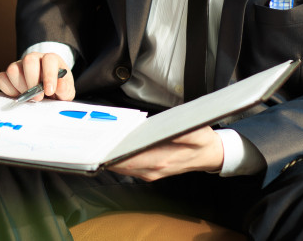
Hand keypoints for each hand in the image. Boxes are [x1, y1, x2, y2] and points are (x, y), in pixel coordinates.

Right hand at [0, 52, 73, 100]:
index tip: (49, 91)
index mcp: (51, 60)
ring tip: (29, 97)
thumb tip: (59, 85)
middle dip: (32, 81)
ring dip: (20, 87)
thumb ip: (65, 89)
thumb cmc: (57, 91)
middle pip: (28, 60)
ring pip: (13, 69)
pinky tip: (18, 95)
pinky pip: (1, 78)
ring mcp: (19, 65)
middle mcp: (34, 59)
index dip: (49, 75)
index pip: (49, 59)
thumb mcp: (66, 92)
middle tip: (38, 98)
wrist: (48, 94)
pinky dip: (8, 90)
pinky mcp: (8, 75)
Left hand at [107, 126, 222, 180]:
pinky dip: (118, 159)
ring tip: (97, 143)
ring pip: (122, 168)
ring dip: (110, 157)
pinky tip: (112, 148)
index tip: (99, 145)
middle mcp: (154, 170)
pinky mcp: (150, 171)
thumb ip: (181, 131)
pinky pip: (128, 167)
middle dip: (105, 154)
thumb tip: (164, 129)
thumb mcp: (197, 131)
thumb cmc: (203, 142)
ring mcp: (151, 172)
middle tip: (92, 141)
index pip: (129, 159)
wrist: (210, 156)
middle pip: (121, 164)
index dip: (112, 154)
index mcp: (162, 160)